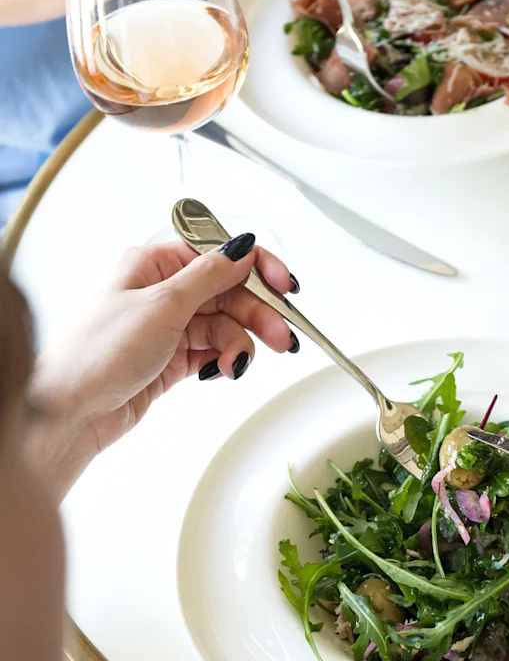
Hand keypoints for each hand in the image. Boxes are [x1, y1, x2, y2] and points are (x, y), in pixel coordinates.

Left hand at [30, 237, 296, 497]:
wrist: (71, 412)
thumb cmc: (96, 354)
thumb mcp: (162, 305)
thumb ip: (210, 275)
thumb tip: (243, 247)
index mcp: (153, 264)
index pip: (218, 255)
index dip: (256, 268)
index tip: (284, 286)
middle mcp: (162, 291)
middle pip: (229, 293)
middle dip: (257, 315)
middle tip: (279, 336)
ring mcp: (168, 326)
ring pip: (225, 325)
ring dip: (239, 344)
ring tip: (237, 364)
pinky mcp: (172, 358)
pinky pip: (213, 351)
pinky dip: (225, 361)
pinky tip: (224, 371)